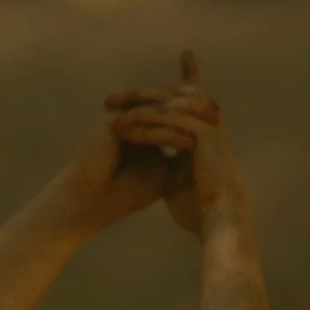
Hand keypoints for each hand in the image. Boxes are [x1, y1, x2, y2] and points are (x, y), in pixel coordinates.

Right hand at [56, 70, 219, 233]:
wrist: (91, 205)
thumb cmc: (121, 196)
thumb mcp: (160, 175)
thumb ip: (178, 159)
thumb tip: (203, 150)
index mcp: (142, 129)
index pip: (170, 114)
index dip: (192, 114)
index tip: (217, 120)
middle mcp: (132, 119)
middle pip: (167, 104)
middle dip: (193, 108)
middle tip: (218, 114)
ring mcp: (122, 118)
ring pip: (159, 111)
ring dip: (185, 118)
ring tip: (209, 126)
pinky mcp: (113, 124)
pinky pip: (147, 124)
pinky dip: (167, 134)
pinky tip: (188, 141)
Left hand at [105, 50, 249, 238]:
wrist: (219, 218)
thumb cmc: (198, 205)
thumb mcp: (173, 180)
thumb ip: (161, 164)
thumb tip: (144, 163)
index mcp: (199, 129)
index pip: (176, 100)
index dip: (154, 92)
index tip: (123, 96)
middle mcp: (205, 121)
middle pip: (169, 93)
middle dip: (137, 94)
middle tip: (109, 100)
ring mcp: (208, 124)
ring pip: (170, 101)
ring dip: (139, 103)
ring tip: (113, 108)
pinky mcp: (205, 133)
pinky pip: (173, 120)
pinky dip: (150, 122)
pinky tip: (129, 124)